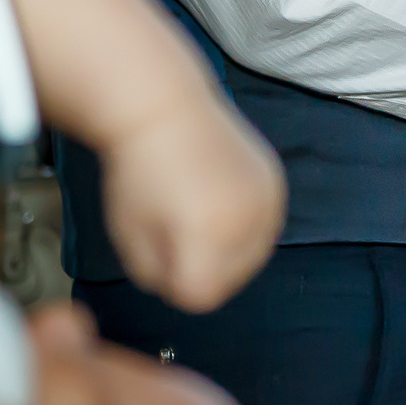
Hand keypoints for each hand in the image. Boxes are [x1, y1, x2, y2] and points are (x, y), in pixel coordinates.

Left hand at [101, 99, 285, 313]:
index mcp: (211, 236)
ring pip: (251, 260)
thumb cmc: (138, 171)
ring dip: (223, 251)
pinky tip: (216, 201)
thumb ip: (156, 277)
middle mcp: (250, 222)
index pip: (198, 297)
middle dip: (199, 267)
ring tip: (196, 213)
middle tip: (173, 226)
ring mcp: (269, 202)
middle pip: (229, 283)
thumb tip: (185, 284)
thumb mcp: (129, 236)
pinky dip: (242, 227)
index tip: (155, 244)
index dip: (170, 279)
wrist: (164, 107)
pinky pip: (264, 230)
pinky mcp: (276, 185)